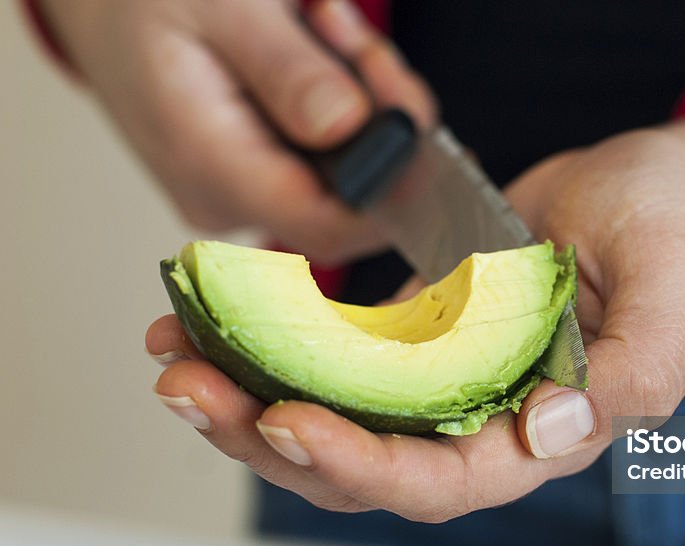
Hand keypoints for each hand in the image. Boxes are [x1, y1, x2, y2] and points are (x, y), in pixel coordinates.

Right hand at [39, 0, 435, 263]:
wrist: (106, 7)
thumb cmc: (145, 0)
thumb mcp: (220, 7)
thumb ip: (284, 70)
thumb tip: (348, 127)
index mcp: (211, 169)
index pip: (327, 225)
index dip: (393, 192)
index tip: (419, 124)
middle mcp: (230, 198)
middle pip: (351, 196)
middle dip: (381, 119)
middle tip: (358, 42)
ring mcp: (247, 190)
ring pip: (349, 171)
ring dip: (364, 97)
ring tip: (325, 25)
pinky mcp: (262, 172)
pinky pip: (331, 154)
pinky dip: (344, 99)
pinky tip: (318, 43)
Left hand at [146, 106, 684, 521]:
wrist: (654, 191)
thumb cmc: (681, 235)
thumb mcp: (678, 292)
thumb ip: (636, 371)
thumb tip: (551, 430)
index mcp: (550, 428)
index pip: (447, 480)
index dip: (365, 465)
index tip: (287, 419)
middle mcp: (490, 418)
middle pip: (368, 465)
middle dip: (272, 439)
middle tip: (190, 388)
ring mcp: (449, 376)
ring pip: (340, 417)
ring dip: (253, 394)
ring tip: (179, 356)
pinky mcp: (421, 333)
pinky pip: (340, 356)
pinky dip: (280, 343)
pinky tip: (221, 318)